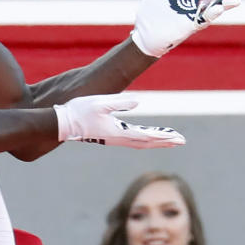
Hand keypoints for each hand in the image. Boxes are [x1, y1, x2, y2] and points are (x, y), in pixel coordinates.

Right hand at [53, 95, 184, 148]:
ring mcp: (114, 138)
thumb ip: (120, 102)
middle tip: (182, 141)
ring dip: (156, 141)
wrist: (62, 123)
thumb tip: (138, 102)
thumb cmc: (79, 111)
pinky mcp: (109, 136)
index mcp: (118, 132)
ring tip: (170, 138)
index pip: (146, 136)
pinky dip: (145, 138)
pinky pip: (132, 139)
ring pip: (140, 142)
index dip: (163, 137)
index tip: (178, 138)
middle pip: (147, 142)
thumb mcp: (100, 103)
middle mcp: (118, 138)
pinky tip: (149, 135)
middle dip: (165, 141)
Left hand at [132, 0, 244, 57]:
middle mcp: (194, 3)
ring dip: (225, 4)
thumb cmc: (151, 14)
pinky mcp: (189, 26)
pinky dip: (211, 14)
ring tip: (237, 0)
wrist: (144, 36)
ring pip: (214, 7)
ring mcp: (193, 15)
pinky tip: (218, 8)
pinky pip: (203, 20)